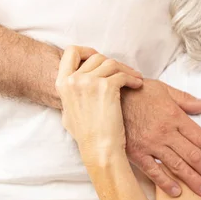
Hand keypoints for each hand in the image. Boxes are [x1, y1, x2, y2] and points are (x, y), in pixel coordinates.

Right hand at [55, 46, 143, 165]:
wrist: (99, 149)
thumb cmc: (87, 135)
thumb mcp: (69, 111)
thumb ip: (72, 93)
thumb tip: (75, 81)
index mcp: (62, 83)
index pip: (71, 52)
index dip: (87, 51)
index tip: (99, 58)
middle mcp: (74, 79)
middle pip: (97, 57)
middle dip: (113, 64)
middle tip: (124, 72)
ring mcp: (89, 82)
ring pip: (112, 63)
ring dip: (126, 70)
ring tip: (135, 78)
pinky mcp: (107, 87)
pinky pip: (123, 74)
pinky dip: (133, 78)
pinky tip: (138, 85)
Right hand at [122, 80, 200, 197]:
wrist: (108, 98)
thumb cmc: (137, 92)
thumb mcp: (163, 89)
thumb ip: (186, 99)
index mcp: (174, 116)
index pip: (200, 138)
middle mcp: (165, 132)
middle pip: (193, 155)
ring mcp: (151, 144)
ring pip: (177, 166)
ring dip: (193, 180)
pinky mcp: (136, 153)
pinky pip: (154, 172)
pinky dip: (166, 183)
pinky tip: (177, 192)